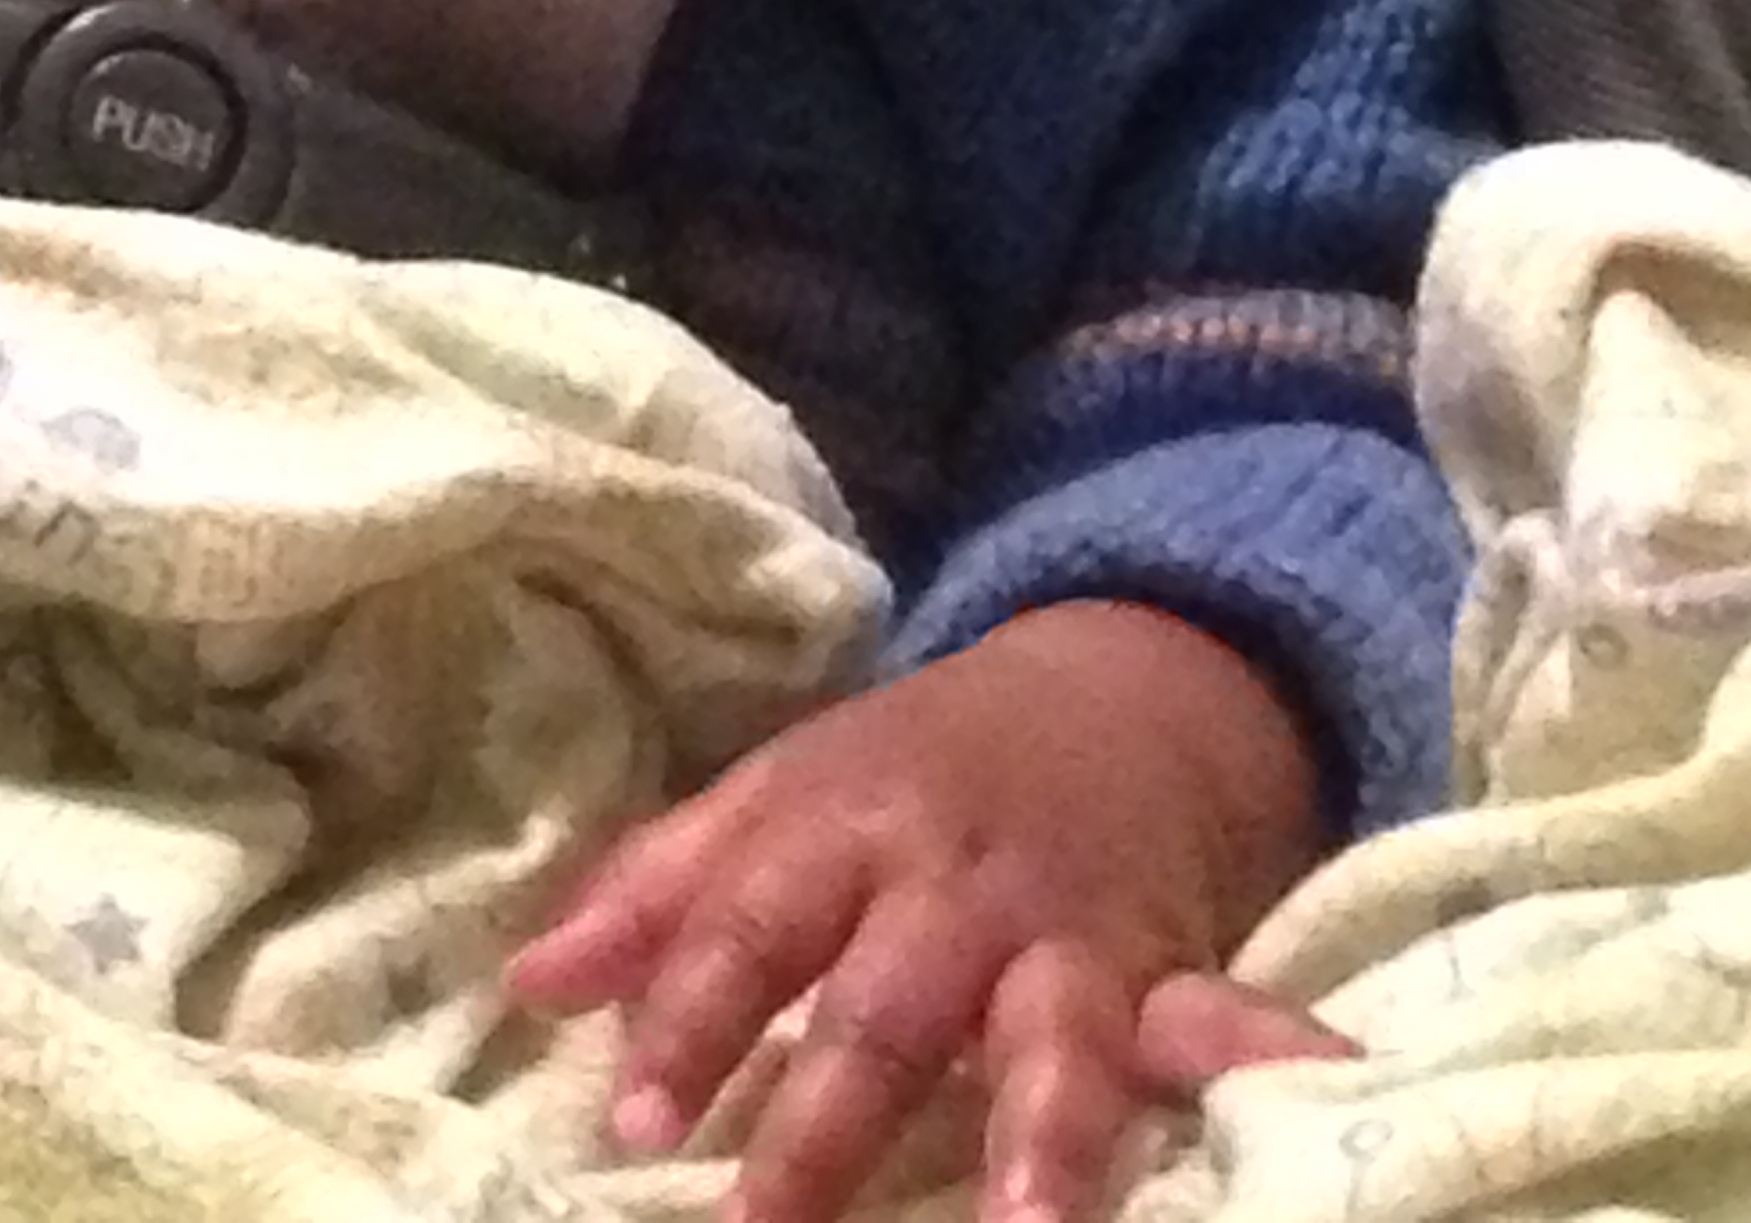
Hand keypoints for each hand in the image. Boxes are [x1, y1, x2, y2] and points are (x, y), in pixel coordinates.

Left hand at [509, 600, 1344, 1222]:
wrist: (1115, 687)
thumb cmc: (914, 772)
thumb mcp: (781, 798)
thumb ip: (660, 892)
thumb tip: (528, 984)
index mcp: (836, 822)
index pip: (747, 922)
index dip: (689, 1018)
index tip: (630, 1120)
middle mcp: (949, 879)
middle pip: (883, 1004)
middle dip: (828, 1122)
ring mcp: (1064, 929)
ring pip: (1049, 1034)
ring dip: (1038, 1134)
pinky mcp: (1168, 967)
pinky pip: (1221, 1024)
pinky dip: (1263, 1059)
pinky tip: (1293, 1091)